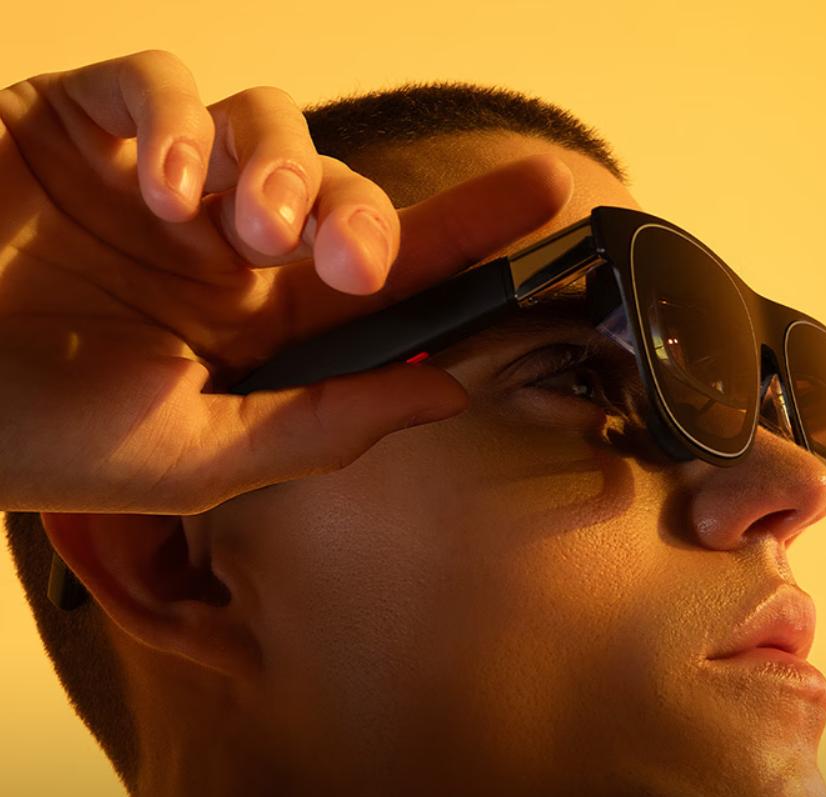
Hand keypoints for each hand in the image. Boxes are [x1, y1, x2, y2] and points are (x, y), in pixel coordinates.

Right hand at [0, 49, 572, 514]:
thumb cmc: (50, 441)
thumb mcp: (202, 455)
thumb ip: (324, 424)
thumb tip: (444, 393)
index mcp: (263, 324)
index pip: (386, 272)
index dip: (468, 234)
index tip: (546, 199)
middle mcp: (225, 248)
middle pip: (339, 185)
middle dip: (362, 213)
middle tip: (352, 261)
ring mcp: (160, 182)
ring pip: (264, 122)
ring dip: (277, 169)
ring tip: (245, 230)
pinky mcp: (84, 124)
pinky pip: (155, 82)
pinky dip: (173, 122)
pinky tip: (160, 186)